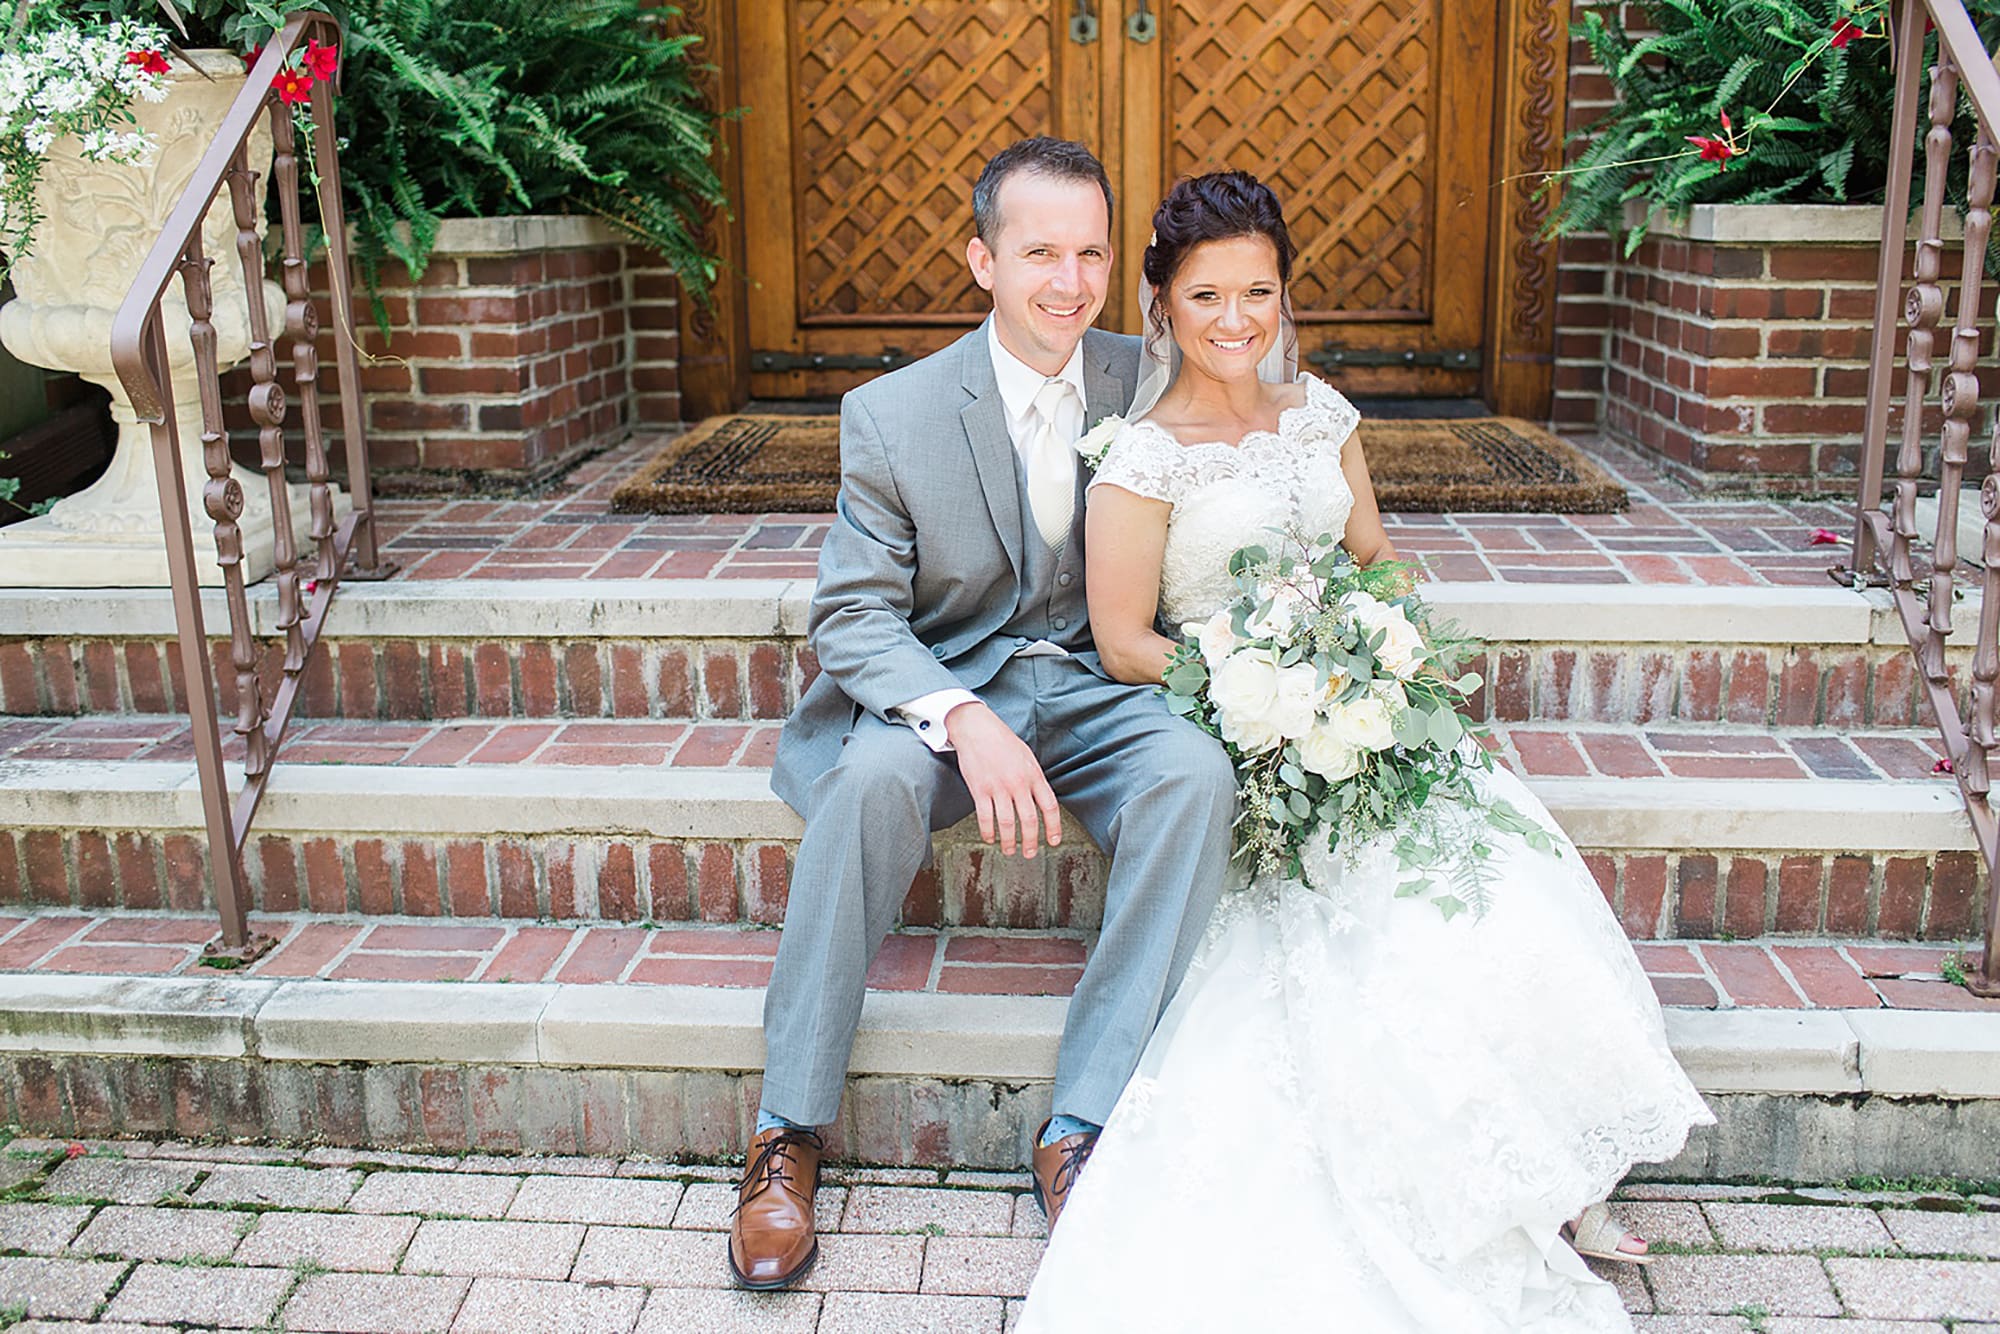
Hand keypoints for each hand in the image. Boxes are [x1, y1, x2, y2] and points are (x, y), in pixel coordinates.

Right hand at [945, 700, 1060, 858]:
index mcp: (1033, 775)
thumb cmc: (1002, 741)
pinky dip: (988, 832)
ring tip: (1009, 851)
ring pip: (1008, 823)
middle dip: (1031, 841)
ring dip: (1009, 842)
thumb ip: (1034, 778)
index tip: (1054, 841)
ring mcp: (998, 787)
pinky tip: (990, 838)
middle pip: (1030, 820)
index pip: (1050, 806)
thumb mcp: (1027, 756)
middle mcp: (1018, 783)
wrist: (977, 729)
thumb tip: (1040, 798)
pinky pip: (985, 818)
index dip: (1054, 827)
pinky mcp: (980, 790)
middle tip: (1030, 853)